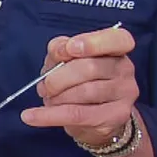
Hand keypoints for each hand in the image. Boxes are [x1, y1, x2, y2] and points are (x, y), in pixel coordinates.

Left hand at [21, 26, 138, 146]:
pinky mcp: (115, 116)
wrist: (96, 117)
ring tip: (48, 99)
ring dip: (56, 97)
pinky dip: (49, 116)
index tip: (69, 49)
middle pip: (89, 68)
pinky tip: (31, 116)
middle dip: (57, 78)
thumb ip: (60, 49)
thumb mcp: (65, 59)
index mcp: (116, 48)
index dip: (92, 43)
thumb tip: (59, 51)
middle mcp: (125, 69)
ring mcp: (124, 93)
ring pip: (84, 92)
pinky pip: (76, 115)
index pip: (118, 39)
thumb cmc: (80, 80)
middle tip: (44, 86)